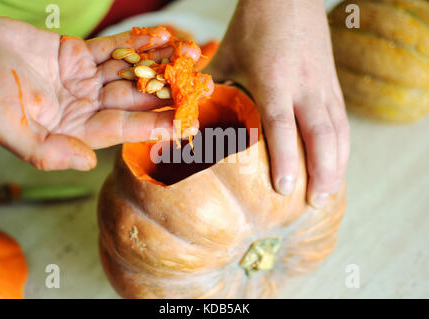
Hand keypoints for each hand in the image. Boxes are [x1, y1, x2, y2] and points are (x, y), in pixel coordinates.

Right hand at [0, 17, 204, 170]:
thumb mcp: (4, 124)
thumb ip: (43, 150)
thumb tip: (87, 164)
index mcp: (74, 129)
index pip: (122, 128)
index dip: (154, 125)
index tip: (186, 123)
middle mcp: (86, 107)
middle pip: (136, 101)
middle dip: (171, 93)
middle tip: (204, 87)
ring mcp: (85, 81)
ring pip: (132, 73)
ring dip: (162, 64)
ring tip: (192, 56)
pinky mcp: (80, 57)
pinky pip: (115, 48)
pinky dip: (139, 43)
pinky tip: (164, 37)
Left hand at [206, 0, 349, 207]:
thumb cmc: (254, 26)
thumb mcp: (228, 56)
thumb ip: (217, 89)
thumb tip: (197, 120)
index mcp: (274, 79)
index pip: (282, 125)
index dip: (285, 158)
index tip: (285, 189)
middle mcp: (305, 86)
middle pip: (321, 135)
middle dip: (321, 172)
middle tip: (313, 203)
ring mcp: (324, 85)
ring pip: (338, 132)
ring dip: (337, 165)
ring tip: (329, 194)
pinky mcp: (334, 84)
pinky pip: (342, 121)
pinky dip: (342, 148)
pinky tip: (338, 165)